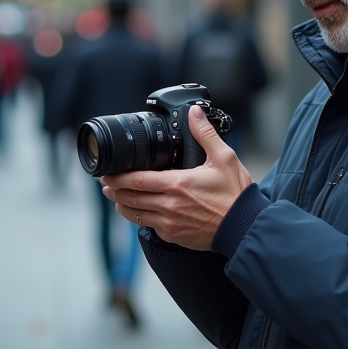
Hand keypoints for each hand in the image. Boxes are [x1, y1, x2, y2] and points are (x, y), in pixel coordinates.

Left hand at [101, 105, 251, 250]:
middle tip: (105, 183)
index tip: (108, 172)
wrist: (243, 227)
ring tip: (114, 197)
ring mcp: (169, 222)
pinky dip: (138, 217)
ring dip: (121, 205)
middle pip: (130, 197)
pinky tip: (137, 211)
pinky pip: (148, 226)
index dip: (118, 177)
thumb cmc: (235, 194)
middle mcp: (168, 205)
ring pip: (135, 214)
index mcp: (177, 184)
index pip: (137, 180)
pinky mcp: (173, 235)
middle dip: (114, 190)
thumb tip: (194, 113)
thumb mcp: (224, 158)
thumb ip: (205, 134)